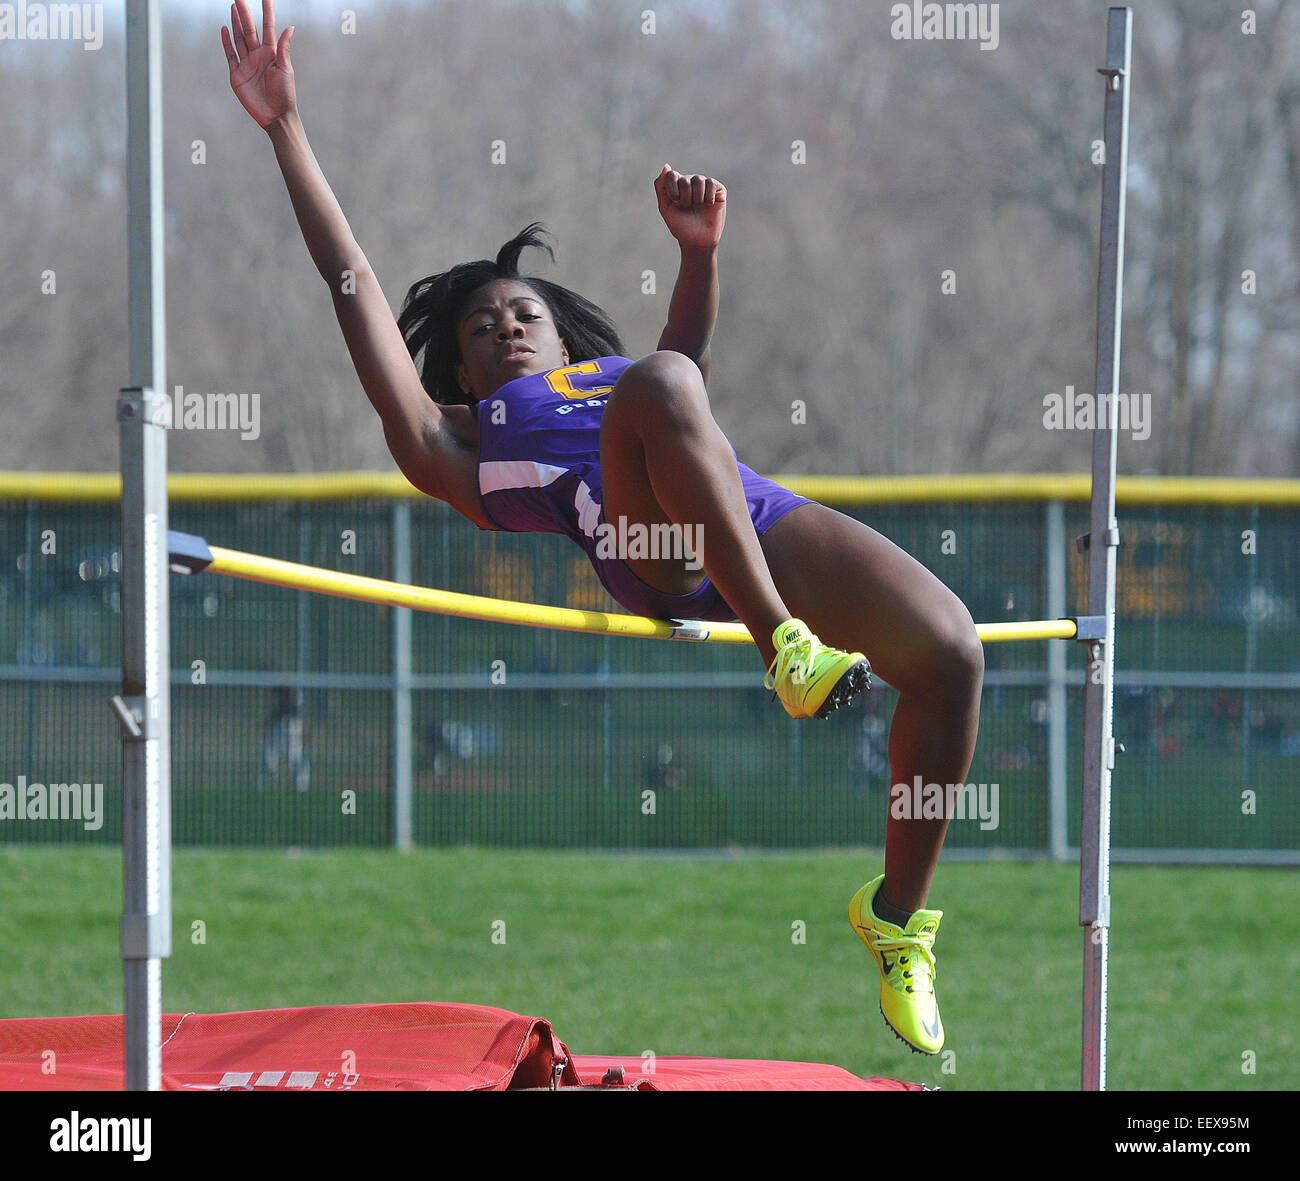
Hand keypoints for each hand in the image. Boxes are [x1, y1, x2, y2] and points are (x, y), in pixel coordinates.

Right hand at [222, 0, 295, 129]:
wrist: (275, 116)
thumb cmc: (285, 94)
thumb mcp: (285, 70)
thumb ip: (283, 48)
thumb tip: (290, 27)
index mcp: (271, 54)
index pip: (267, 27)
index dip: (267, 12)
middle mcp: (258, 56)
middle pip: (249, 30)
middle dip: (244, 13)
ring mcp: (247, 64)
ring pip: (239, 39)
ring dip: (236, 23)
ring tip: (233, 7)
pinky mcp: (237, 74)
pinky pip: (230, 55)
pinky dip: (227, 42)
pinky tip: (224, 29)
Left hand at [654, 164, 725, 248]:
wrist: (697, 240)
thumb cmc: (681, 226)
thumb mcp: (665, 208)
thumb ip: (661, 186)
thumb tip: (667, 165)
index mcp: (677, 184)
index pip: (671, 175)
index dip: (673, 191)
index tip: (675, 203)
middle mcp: (691, 181)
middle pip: (685, 180)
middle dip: (685, 198)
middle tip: (688, 208)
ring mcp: (705, 184)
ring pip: (698, 180)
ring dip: (697, 199)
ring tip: (698, 207)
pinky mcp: (718, 189)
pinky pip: (711, 183)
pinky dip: (708, 197)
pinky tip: (709, 205)